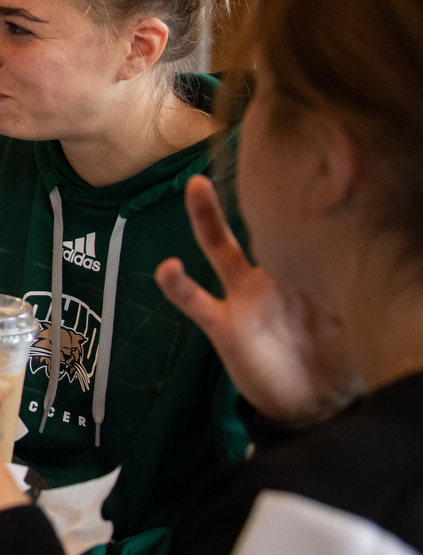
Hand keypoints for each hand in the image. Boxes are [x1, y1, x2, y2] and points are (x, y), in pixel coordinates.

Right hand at [155, 175, 356, 424]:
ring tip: (196, 186)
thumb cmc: (341, 361)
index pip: (307, 227)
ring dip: (206, 218)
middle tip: (256, 151)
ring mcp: (244, 297)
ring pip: (220, 249)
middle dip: (256, 192)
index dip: (313, 198)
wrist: (311, 403)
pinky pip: (195, 301)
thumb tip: (386, 267)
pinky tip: (168, 268)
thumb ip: (364, 294)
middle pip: (260, 225)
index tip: (324, 164)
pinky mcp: (223, 323)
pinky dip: (179, 286)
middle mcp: (273, 276)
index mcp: (308, 272)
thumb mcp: (360, 323)